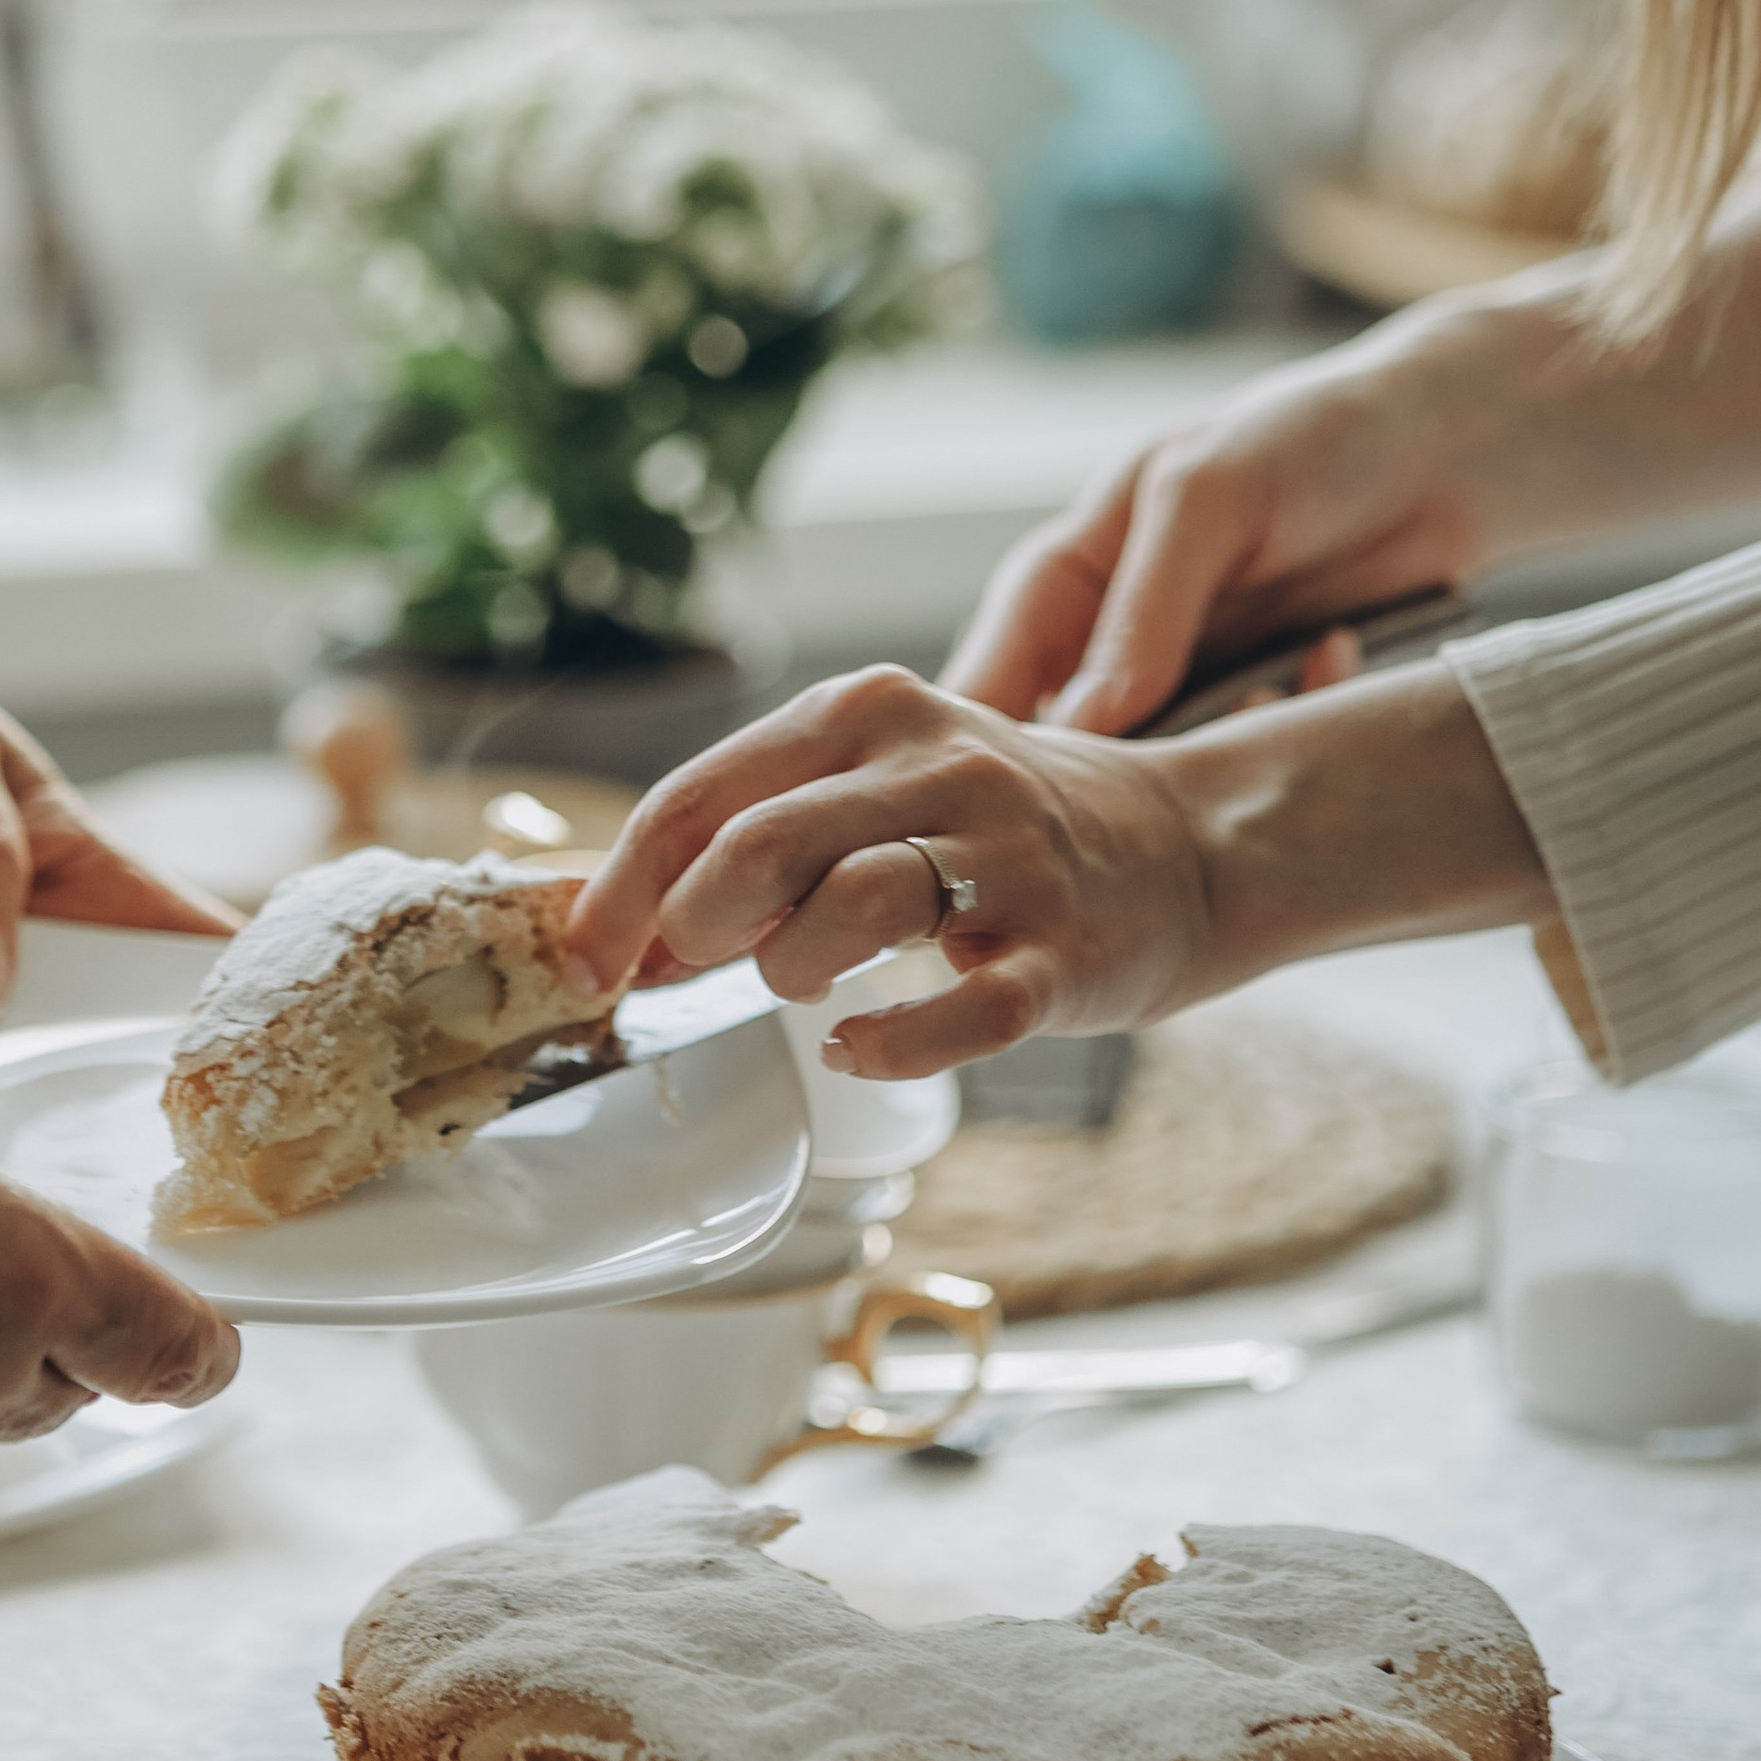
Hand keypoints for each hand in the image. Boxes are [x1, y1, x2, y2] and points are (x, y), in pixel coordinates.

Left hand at [566, 667, 1212, 1076]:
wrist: (1176, 846)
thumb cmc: (982, 826)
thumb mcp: (867, 785)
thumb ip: (749, 833)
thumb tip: (613, 925)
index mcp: (866, 712)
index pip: (700, 796)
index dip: (621, 889)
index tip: (584, 958)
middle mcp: (938, 766)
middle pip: (763, 843)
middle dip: (693, 924)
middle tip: (689, 967)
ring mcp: (1010, 859)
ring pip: (857, 907)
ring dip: (790, 968)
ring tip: (797, 986)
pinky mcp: (1066, 953)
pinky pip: (967, 1011)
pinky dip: (890, 1044)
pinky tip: (856, 1048)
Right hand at [944, 315, 1494, 734]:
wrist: (1449, 444)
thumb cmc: (1311, 438)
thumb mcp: (1209, 499)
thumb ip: (1142, 612)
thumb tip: (1081, 726)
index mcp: (1064, 577)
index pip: (983, 686)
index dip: (982, 757)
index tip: (1021, 815)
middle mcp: (1112, 638)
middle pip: (1066, 754)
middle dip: (1118, 778)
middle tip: (1173, 783)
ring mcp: (1188, 677)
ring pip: (1162, 770)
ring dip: (1218, 751)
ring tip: (1278, 692)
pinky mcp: (1262, 701)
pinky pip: (1252, 753)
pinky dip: (1295, 717)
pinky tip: (1338, 652)